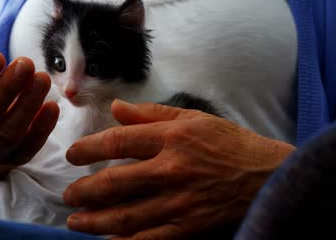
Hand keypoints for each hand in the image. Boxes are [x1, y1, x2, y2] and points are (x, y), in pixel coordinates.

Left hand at [63, 100, 294, 238]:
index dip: (88, 149)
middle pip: (114, 183)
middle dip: (84, 191)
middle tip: (68, 195)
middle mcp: (170, 170)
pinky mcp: (188, 228)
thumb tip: (117, 107)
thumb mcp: (192, 118)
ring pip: (125, 216)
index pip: (117, 142)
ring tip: (75, 221)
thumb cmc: (228, 143)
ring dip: (94, 221)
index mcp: (171, 138)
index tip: (72, 155)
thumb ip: (151, 113)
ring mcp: (178, 202)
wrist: (266, 176)